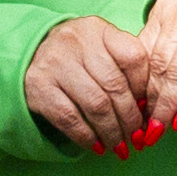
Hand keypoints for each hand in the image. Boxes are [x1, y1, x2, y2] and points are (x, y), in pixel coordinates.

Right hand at [24, 16, 144, 157]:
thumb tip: (146, 109)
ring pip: (95, 105)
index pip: (134, 58)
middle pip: (115, 87)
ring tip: (119, 146)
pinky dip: (87, 136)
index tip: (147, 109)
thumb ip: (124, 69)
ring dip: (111, 132)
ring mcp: (55, 63)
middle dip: (130, 119)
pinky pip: (70, 118)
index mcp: (98, 29)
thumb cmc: (77, 54)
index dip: (144, 89)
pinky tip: (97, 146)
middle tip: (136, 138)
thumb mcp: (100, 47)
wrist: (29, 51)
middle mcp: (76, 42)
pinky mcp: (39, 86)